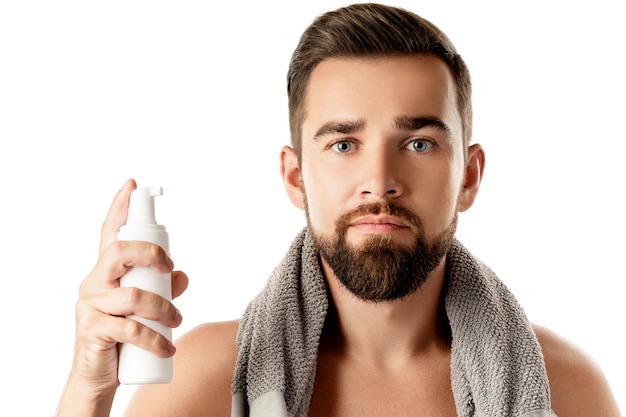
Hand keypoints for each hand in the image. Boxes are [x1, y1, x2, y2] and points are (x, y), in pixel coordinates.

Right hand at [71, 179, 188, 393]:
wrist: (99, 375)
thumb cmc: (124, 334)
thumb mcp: (147, 308)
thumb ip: (165, 287)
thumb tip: (183, 274)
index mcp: (106, 271)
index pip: (110, 233)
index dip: (119, 208)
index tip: (131, 184)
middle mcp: (94, 282)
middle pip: (118, 252)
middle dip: (150, 254)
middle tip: (170, 268)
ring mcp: (91, 305)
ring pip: (132, 295)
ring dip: (164, 308)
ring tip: (177, 321)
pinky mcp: (93, 330)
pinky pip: (130, 328)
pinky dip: (155, 339)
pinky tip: (167, 348)